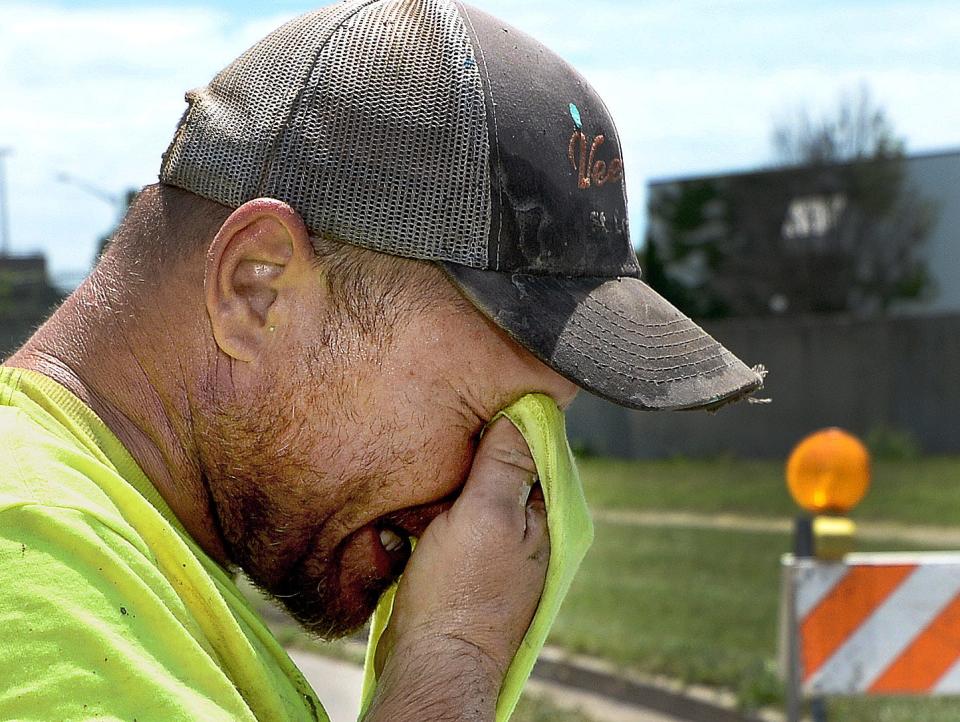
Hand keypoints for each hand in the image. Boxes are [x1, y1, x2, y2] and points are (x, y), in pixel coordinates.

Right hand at [364, 417, 549, 720]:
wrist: (432, 663)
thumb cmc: (460, 594)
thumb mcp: (484, 516)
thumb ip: (505, 466)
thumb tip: (526, 410)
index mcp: (546, 516)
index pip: (536, 448)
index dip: (507, 421)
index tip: (472, 400)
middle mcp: (528, 530)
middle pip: (505, 467)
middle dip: (477, 448)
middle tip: (444, 425)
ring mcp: (498, 548)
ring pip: (477, 491)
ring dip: (455, 476)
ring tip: (429, 458)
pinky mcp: (468, 563)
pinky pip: (457, 516)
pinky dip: (442, 504)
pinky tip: (422, 498)